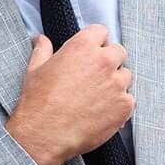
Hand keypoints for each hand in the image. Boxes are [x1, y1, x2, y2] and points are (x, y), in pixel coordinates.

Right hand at [6, 27, 133, 164]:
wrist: (45, 133)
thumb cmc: (38, 101)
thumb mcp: (35, 69)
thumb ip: (42, 50)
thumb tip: (40, 39)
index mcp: (82, 47)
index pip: (101, 31)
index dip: (95, 42)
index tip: (91, 52)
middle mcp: (104, 61)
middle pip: (118, 52)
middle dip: (109, 61)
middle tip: (95, 76)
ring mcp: (117, 84)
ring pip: (126, 76)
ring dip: (116, 83)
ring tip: (98, 97)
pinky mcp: (124, 106)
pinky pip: (129, 100)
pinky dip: (119, 105)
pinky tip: (103, 112)